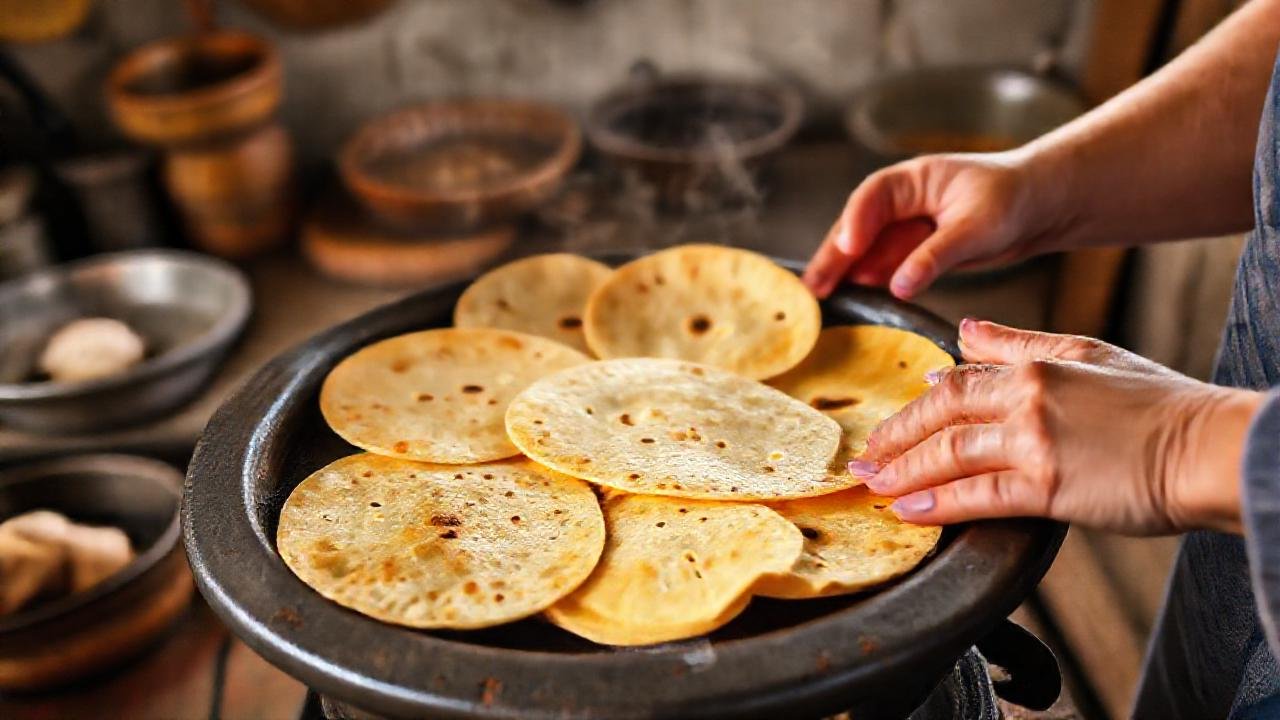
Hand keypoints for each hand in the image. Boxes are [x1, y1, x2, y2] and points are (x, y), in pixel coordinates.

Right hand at [802, 152, 1068, 299]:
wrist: (1043, 206)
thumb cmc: (1014, 199)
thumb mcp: (975, 228)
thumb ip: (934, 257)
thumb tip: (897, 286)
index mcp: (914, 179)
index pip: (872, 196)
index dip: (856, 222)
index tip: (847, 248)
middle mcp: (904, 200)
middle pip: (858, 225)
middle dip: (835, 255)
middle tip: (814, 285)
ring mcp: (908, 225)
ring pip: (866, 248)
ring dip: (845, 271)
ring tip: (823, 297)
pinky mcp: (917, 248)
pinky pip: (885, 265)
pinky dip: (868, 280)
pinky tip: (854, 296)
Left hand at [851, 320, 1262, 534]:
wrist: (1210, 447)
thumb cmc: (1161, 406)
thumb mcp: (1090, 354)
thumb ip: (1022, 344)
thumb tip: (967, 330)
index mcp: (1037, 366)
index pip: (960, 379)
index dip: (921, 400)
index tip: (897, 417)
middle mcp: (1028, 397)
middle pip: (941, 413)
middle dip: (897, 436)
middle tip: (865, 455)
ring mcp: (1035, 441)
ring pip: (949, 453)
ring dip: (903, 471)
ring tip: (873, 484)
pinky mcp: (1048, 486)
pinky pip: (977, 495)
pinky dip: (937, 504)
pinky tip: (908, 511)